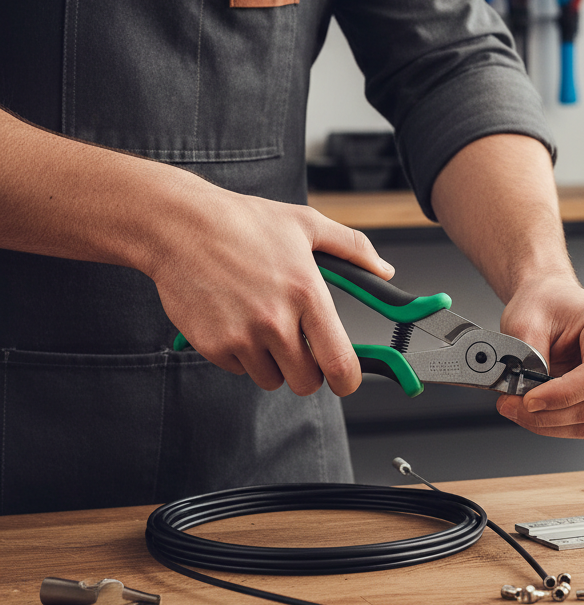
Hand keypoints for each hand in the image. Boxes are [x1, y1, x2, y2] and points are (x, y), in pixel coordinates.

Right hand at [147, 182, 393, 397]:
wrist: (180, 226)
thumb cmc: (243, 222)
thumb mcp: (306, 224)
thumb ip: (353, 248)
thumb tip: (383, 269)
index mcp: (306, 293)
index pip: (339, 362)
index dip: (348, 379)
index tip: (346, 379)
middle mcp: (276, 321)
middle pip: (306, 382)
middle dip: (308, 370)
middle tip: (301, 347)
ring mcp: (242, 337)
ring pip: (271, 379)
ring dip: (273, 362)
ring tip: (263, 324)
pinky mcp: (213, 345)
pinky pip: (239, 369)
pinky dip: (241, 355)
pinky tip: (236, 320)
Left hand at [495, 275, 583, 437]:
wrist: (551, 300)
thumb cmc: (545, 302)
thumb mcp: (526, 322)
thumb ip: (526, 359)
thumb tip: (522, 394)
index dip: (562, 395)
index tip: (529, 399)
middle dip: (547, 414)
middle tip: (510, 404)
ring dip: (548, 422)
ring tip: (516, 406)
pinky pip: (583, 422)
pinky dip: (553, 422)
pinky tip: (533, 408)